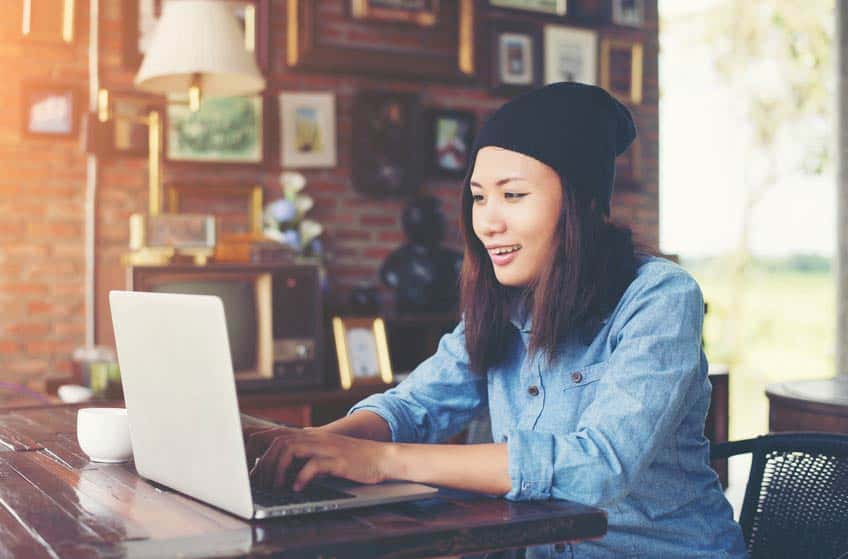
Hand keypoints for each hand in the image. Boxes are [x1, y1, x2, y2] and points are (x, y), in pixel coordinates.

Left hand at [247, 427, 394, 491]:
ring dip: (279, 470)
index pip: (277, 434)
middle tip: (260, 484)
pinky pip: (314, 465)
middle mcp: (317, 437)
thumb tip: (278, 471)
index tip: (250, 468)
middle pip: (279, 442)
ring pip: (292, 450)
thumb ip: (305, 458)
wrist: (382, 458)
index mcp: (311, 436)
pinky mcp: (339, 460)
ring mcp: (327, 447)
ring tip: (276, 487)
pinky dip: (302, 477)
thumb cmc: (353, 460)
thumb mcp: (325, 455)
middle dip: (265, 464)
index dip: (259, 448)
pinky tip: (298, 489)